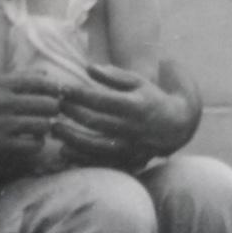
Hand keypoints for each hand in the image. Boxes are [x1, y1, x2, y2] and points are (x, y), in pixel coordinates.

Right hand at [0, 72, 61, 168]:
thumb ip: (15, 78)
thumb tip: (44, 73)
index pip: (39, 82)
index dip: (54, 88)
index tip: (57, 93)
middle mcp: (1, 102)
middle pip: (47, 104)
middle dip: (53, 109)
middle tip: (51, 112)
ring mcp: (1, 124)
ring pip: (43, 125)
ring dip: (46, 127)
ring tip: (42, 127)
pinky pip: (32, 145)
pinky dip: (36, 143)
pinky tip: (31, 140)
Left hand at [53, 62, 192, 167]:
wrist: (176, 127)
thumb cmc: (151, 99)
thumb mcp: (137, 82)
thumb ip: (113, 75)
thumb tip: (88, 68)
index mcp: (134, 106)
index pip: (100, 99)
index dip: (77, 94)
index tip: (62, 89)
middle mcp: (132, 128)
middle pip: (94, 122)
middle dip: (71, 114)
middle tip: (55, 106)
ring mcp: (130, 148)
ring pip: (94, 146)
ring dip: (71, 138)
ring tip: (55, 129)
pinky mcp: (127, 162)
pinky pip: (100, 164)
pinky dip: (80, 159)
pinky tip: (65, 151)